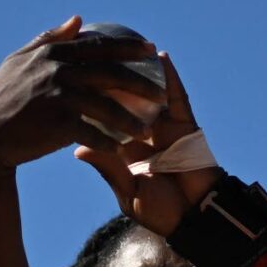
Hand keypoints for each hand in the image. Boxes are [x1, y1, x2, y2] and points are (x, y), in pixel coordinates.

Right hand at [0, 16, 165, 169]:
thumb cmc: (2, 101)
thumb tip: (77, 19)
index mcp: (51, 54)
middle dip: (141, 82)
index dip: (126, 46)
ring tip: (148, 131)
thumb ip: (49, 39)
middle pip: (110, 74)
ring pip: (107, 107)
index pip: (97, 46)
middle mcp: (57, 71)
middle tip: (161, 92)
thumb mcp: (19, 62)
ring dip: (131, 120)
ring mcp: (58, 97)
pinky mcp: (58, 124)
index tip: (149, 47)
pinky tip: (122, 150)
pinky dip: (109, 143)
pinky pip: (93, 134)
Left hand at [73, 52, 220, 235]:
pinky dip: (170, 78)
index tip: (71, 86)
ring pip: (149, 94)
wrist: (195, 218)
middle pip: (124, 101)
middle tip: (95, 58)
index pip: (104, 122)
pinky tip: (161, 58)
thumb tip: (78, 150)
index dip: (90, 103)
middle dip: (110, 81)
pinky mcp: (185, 126)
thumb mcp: (128, 193)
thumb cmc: (162, 213)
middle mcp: (143, 135)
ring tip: (126, 49)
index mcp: (125, 151)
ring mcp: (164, 128)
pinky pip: (178, 97)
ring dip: (139, 72)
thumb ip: (108, 168)